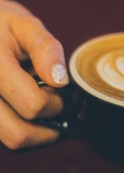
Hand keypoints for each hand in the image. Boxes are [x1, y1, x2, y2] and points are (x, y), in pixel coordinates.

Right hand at [0, 1, 68, 149]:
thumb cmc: (2, 25)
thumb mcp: (25, 26)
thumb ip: (45, 49)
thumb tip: (59, 80)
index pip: (33, 105)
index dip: (56, 104)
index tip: (59, 91)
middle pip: (19, 133)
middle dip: (46, 124)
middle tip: (53, 105)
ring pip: (10, 138)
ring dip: (35, 131)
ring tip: (41, 108)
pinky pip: (3, 134)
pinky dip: (21, 128)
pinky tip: (25, 110)